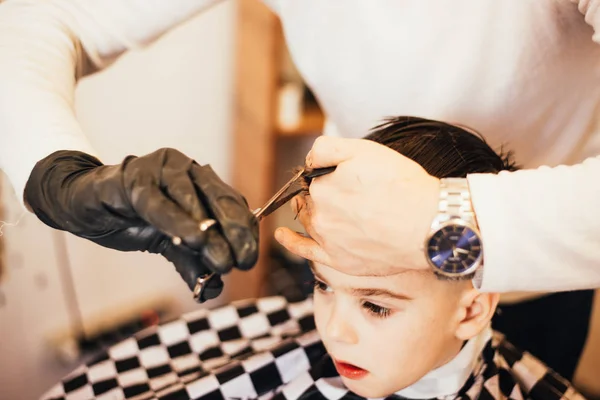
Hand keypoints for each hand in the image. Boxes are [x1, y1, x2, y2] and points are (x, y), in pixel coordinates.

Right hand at [24, 148, 258, 295]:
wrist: (88, 205)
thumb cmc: (135, 220)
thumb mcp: (171, 244)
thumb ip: (192, 262)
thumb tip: (213, 289)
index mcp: (203, 183)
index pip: (234, 205)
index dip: (245, 232)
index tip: (250, 260)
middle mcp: (189, 170)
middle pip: (220, 200)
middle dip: (235, 233)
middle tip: (242, 262)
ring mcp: (163, 169)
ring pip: (192, 200)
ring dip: (209, 233)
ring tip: (222, 261)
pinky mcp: (135, 177)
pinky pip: (158, 202)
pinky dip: (176, 221)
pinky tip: (192, 239)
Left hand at [274, 136, 439, 275]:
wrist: (429, 225)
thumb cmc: (403, 186)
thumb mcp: (364, 149)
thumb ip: (325, 148)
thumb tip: (308, 159)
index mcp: (322, 187)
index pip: (313, 177)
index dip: (328, 173)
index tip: (346, 175)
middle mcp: (319, 215)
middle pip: (311, 199)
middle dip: (322, 192)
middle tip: (349, 192)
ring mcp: (327, 240)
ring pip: (310, 220)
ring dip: (313, 212)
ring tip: (334, 209)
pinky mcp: (338, 261)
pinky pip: (304, 250)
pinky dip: (290, 242)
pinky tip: (281, 235)